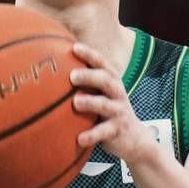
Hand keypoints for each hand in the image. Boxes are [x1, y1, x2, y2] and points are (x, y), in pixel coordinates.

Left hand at [70, 41, 154, 164]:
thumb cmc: (109, 111)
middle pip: (106, 80)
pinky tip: (79, 139)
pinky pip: (103, 132)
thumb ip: (86, 83)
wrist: (134, 139)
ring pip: (105, 105)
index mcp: (111, 82)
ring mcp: (118, 112)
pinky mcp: (117, 131)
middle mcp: (117, 94)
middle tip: (72, 76)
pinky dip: (91, 135)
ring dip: (91, 102)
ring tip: (76, 102)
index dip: (90, 55)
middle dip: (90, 76)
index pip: (102, 64)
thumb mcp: (102, 95)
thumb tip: (53, 70)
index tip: (74, 48)